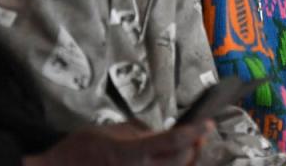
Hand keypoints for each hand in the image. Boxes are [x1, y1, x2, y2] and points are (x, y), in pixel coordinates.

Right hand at [24, 120, 212, 165]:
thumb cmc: (79, 152)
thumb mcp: (111, 132)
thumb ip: (142, 133)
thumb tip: (165, 134)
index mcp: (130, 154)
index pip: (173, 142)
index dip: (195, 132)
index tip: (207, 124)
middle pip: (181, 162)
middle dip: (195, 147)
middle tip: (200, 134)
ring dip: (186, 162)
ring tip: (188, 149)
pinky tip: (172, 162)